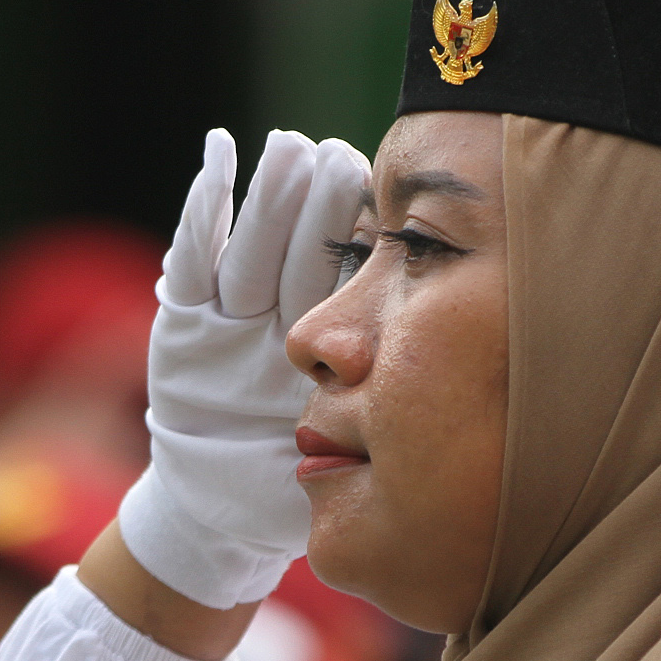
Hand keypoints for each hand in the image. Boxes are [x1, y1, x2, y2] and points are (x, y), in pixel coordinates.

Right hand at [116, 127, 368, 608]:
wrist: (223, 513)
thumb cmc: (293, 479)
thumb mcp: (352, 440)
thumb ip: (386, 403)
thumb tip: (478, 362)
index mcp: (316, 341)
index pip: (342, 272)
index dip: (358, 230)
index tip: (383, 183)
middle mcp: (272, 320)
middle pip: (296, 249)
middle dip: (316, 201)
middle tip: (339, 153)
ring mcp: (226, 322)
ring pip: (251, 248)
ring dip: (267, 197)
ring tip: (287, 146)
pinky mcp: (181, 330)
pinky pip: (190, 267)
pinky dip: (201, 218)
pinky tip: (216, 163)